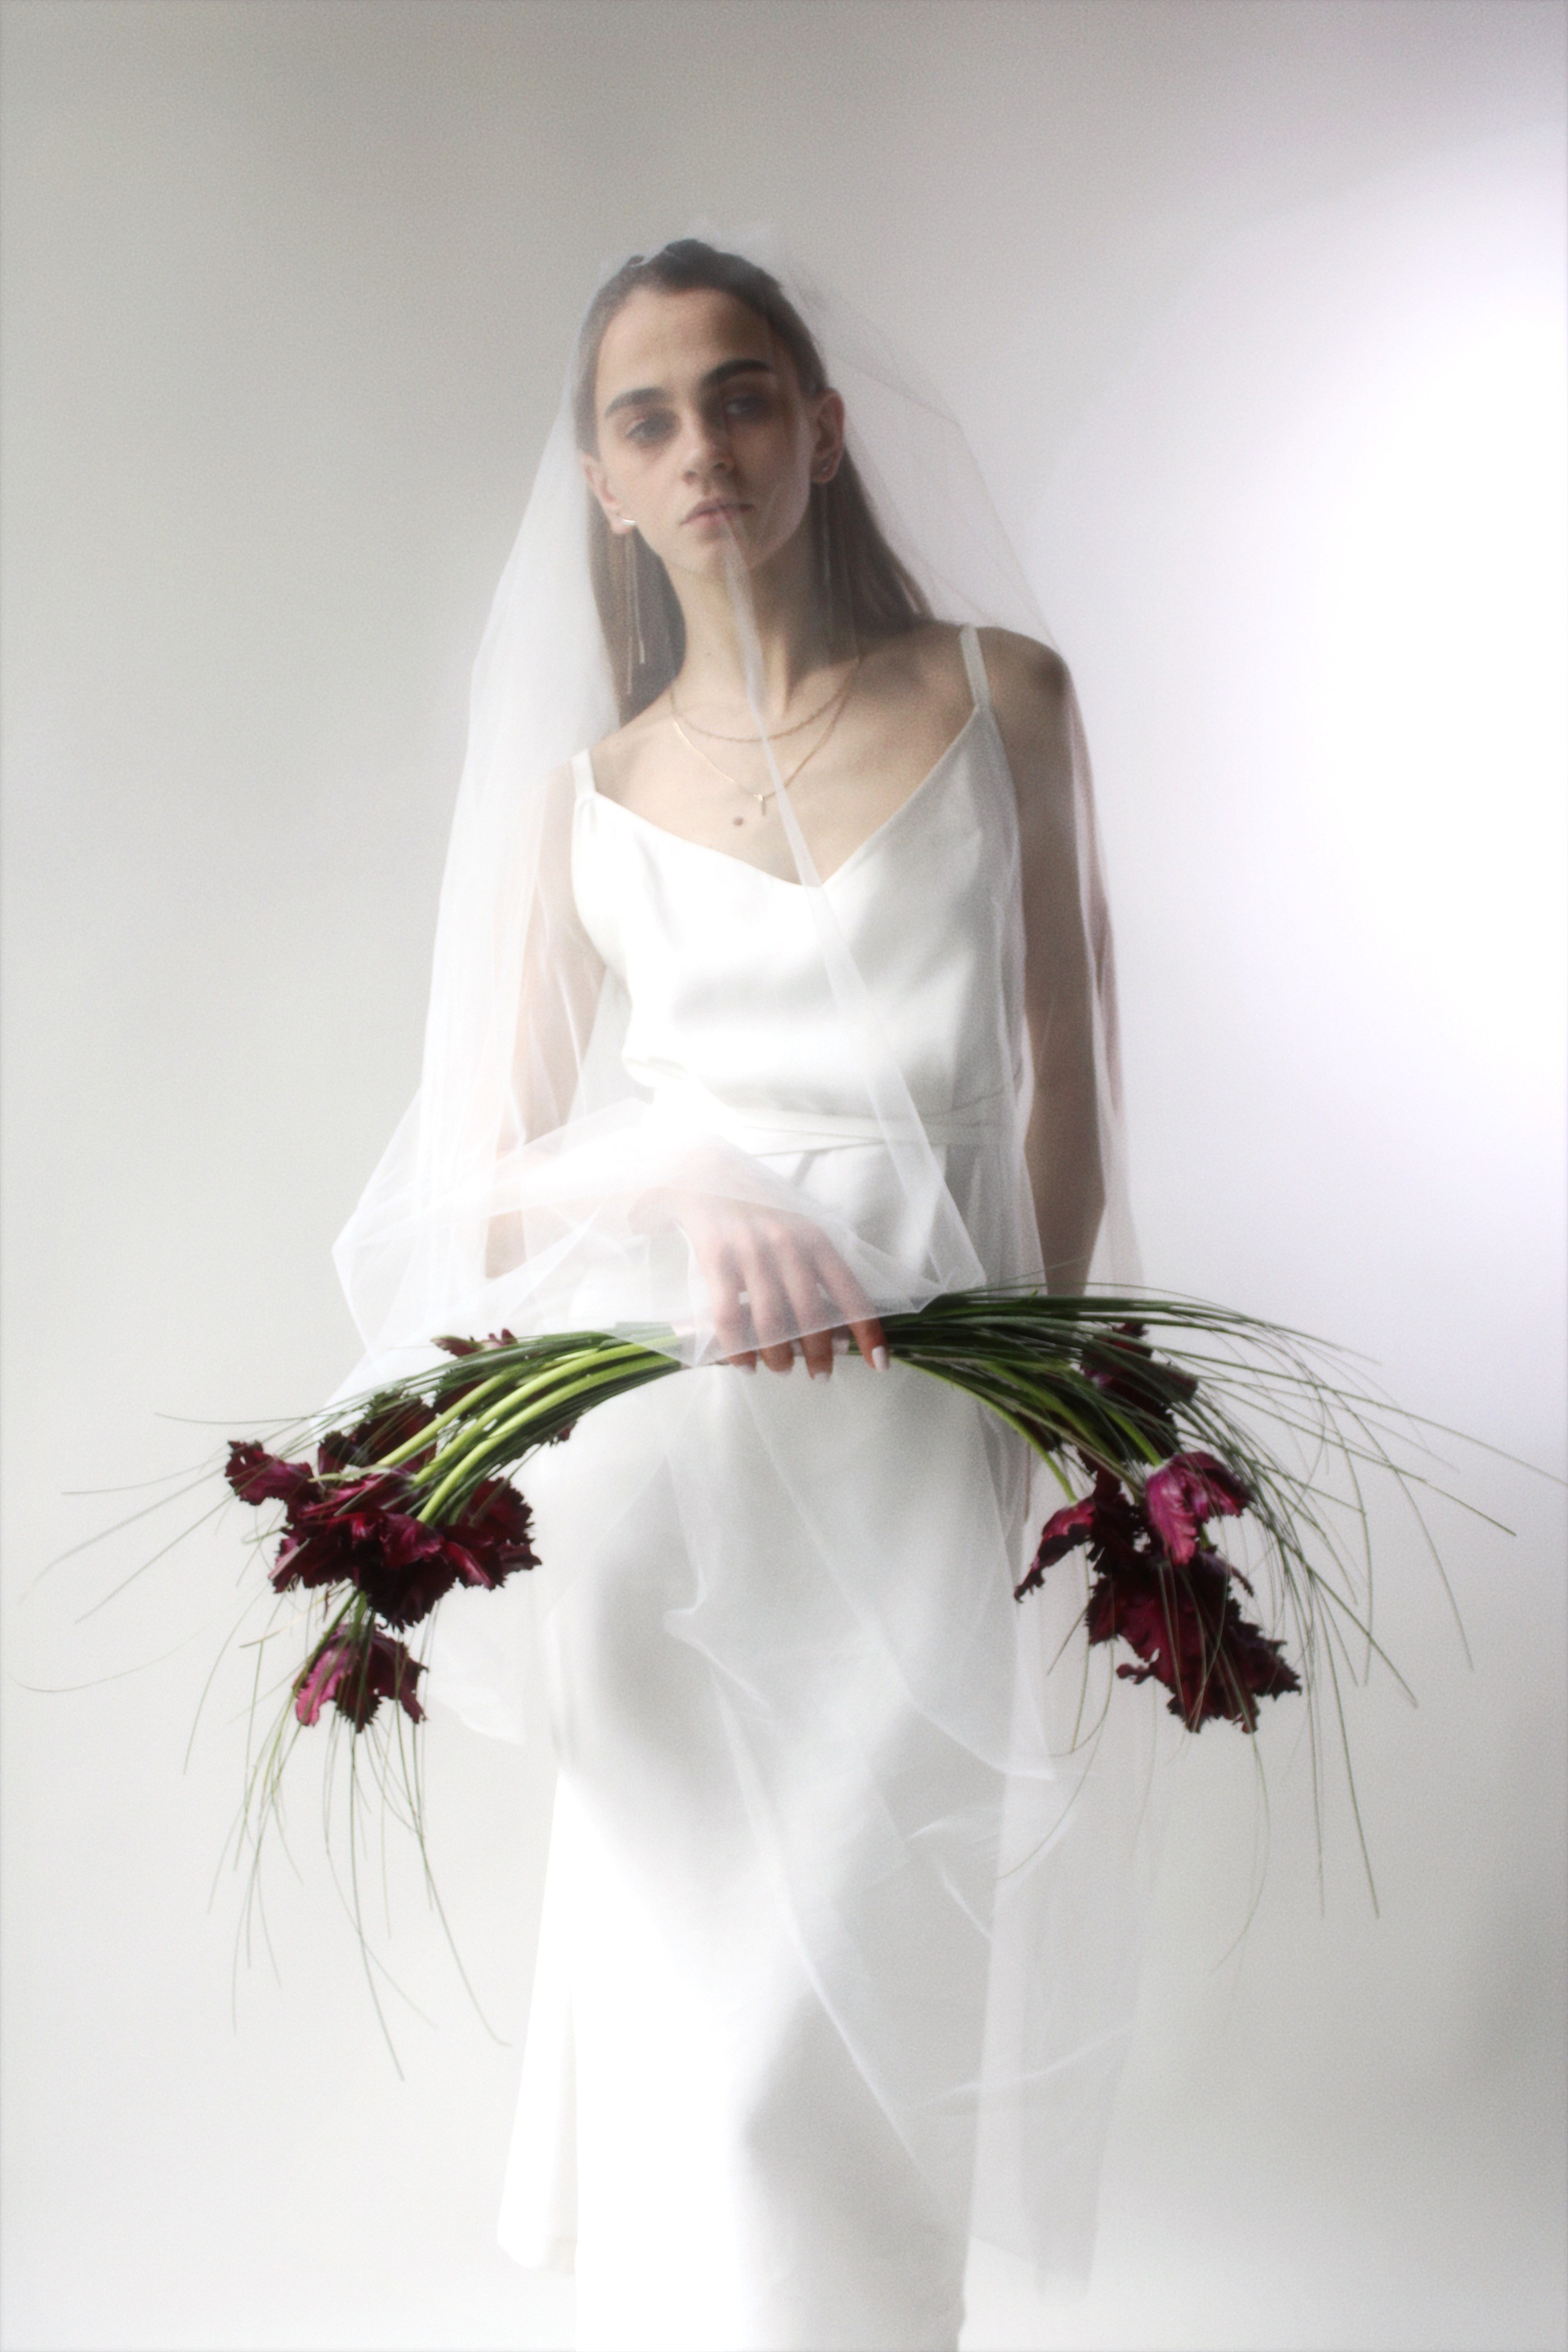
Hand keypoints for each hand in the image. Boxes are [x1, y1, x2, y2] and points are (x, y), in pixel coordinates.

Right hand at [648, 1188, 886, 1375]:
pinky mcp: (717, 1260)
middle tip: (821, 1376)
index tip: (880, 1364)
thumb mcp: (798, 1229)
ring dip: (778, 1357)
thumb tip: (840, 1328)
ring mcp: (752, 1253)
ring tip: (779, 1369)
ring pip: (772, 1323)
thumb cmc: (759, 1212)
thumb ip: (817, 1271)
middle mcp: (789, 1245)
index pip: (851, 1294)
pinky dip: (738, 1350)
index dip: (868, 1333)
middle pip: (813, 1316)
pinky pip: (730, 1319)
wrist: (705, 1176)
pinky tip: (744, 1364)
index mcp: (817, 1240)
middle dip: (820, 1355)